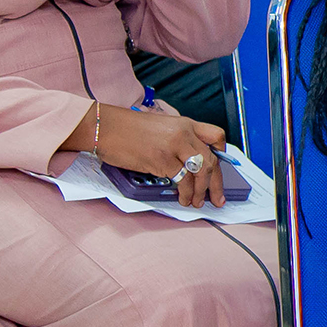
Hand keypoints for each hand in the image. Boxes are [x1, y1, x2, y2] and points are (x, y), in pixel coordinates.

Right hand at [93, 106, 231, 208]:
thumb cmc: (126, 129)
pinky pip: (182, 180)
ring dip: (201, 192)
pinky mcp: (162, 159)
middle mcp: (184, 133)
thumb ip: (177, 139)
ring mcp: (174, 146)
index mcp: (185, 123)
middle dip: (216, 184)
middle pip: (211, 160)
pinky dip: (185, 193)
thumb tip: (188, 162)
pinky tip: (182, 198)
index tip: (221, 168)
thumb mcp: (160, 127)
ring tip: (196, 202)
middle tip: (217, 198)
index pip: (215, 136)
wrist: (105, 127)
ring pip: (200, 172)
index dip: (222, 153)